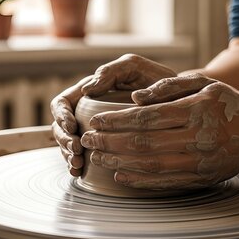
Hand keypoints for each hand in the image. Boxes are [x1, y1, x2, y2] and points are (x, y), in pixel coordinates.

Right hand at [51, 54, 176, 175]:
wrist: (177, 98)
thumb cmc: (155, 79)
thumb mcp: (134, 67)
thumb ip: (111, 72)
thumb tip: (87, 90)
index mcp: (89, 91)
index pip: (62, 103)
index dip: (61, 116)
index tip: (72, 128)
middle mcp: (87, 110)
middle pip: (61, 127)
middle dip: (64, 140)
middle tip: (76, 151)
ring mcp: (93, 129)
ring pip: (68, 143)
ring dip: (67, 154)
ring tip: (77, 164)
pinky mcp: (103, 144)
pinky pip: (82, 155)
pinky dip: (76, 164)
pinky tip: (79, 171)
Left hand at [80, 74, 238, 189]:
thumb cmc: (227, 102)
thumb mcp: (203, 83)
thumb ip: (169, 86)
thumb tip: (136, 97)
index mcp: (196, 110)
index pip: (147, 117)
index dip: (117, 121)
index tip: (95, 120)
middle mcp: (198, 137)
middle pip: (144, 143)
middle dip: (110, 142)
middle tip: (88, 139)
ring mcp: (201, 160)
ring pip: (151, 165)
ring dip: (120, 162)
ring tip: (98, 156)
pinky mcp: (202, 177)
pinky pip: (166, 182)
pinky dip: (140, 180)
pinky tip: (121, 175)